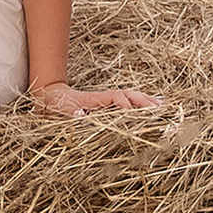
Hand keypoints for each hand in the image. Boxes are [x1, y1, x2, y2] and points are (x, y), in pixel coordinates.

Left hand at [30, 81, 161, 116]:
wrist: (49, 96)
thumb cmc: (54, 104)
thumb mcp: (58, 108)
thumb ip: (68, 112)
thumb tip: (79, 116)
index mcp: (96, 99)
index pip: (116, 99)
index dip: (125, 105)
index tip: (132, 113)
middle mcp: (105, 98)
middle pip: (129, 96)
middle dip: (144, 102)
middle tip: (160, 109)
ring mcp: (107, 101)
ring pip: (132, 99)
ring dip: (147, 102)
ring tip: (163, 108)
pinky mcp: (108, 106)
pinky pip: (128, 104)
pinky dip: (142, 105)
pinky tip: (154, 107)